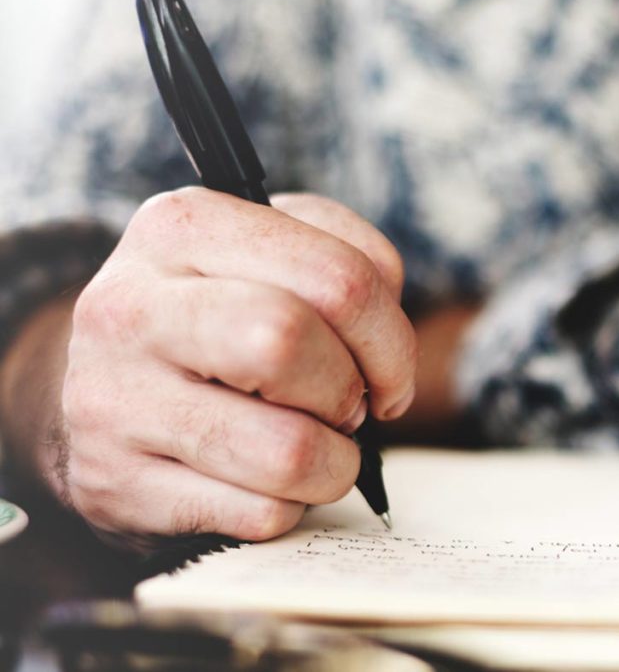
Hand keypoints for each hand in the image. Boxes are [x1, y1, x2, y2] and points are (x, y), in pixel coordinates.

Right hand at [54, 188, 415, 542]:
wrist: (104, 396)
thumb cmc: (218, 319)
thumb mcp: (271, 255)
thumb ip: (348, 259)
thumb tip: (388, 340)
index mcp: (185, 227)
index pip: (337, 277)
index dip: (391, 338)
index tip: (389, 370)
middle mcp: (132, 305)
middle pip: (290, 343)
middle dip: (350, 390)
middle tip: (348, 406)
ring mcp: (114, 400)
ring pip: (287, 450)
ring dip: (333, 463)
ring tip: (314, 446)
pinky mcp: (118, 485)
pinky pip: (259, 514)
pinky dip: (289, 506)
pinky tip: (263, 480)